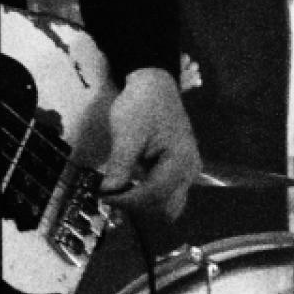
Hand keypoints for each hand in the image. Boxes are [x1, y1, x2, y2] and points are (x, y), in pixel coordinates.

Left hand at [100, 65, 199, 225]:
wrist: (154, 84)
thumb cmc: (142, 104)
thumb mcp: (127, 134)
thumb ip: (120, 166)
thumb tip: (107, 192)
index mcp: (180, 160)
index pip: (153, 195)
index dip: (126, 201)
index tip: (103, 197)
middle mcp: (189, 170)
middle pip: (166, 208)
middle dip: (138, 209)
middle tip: (112, 198)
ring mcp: (187, 170)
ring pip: (169, 205)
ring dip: (144, 206)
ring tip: (120, 195)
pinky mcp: (180, 169)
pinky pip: (167, 194)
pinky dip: (149, 197)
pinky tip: (130, 188)